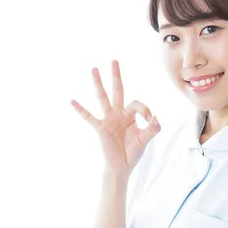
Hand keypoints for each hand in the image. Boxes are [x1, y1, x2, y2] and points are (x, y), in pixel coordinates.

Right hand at [71, 60, 160, 178]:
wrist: (122, 167)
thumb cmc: (133, 153)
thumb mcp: (145, 139)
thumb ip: (153, 128)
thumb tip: (156, 117)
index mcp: (129, 115)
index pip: (137, 103)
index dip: (145, 109)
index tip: (150, 120)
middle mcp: (118, 114)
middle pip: (117, 90)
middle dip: (116, 76)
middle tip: (114, 60)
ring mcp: (108, 120)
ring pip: (103, 98)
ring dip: (99, 83)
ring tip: (94, 69)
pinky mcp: (101, 128)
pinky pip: (89, 117)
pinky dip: (80, 110)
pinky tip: (72, 101)